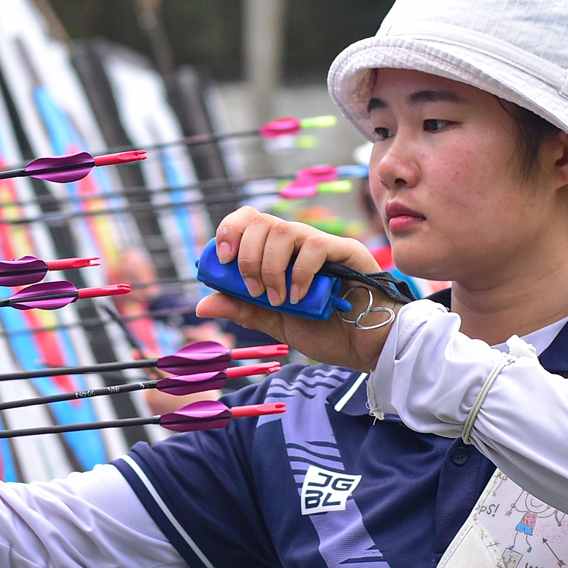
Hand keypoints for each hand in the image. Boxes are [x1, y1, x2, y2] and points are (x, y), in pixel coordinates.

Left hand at [196, 207, 399, 370]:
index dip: (229, 231)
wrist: (366, 347)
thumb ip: (243, 310)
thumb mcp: (275, 323)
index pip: (249, 221)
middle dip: (247, 256)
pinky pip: (316, 246)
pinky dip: (299, 272)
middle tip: (254, 290)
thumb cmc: (327, 331)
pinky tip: (299, 296)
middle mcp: (299, 243)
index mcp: (279, 254)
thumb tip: (202, 303)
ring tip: (278, 298)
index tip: (222, 260)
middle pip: (261, 221)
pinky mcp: (347, 251)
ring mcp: (322, 245)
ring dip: (271, 266)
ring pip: (285, 230)